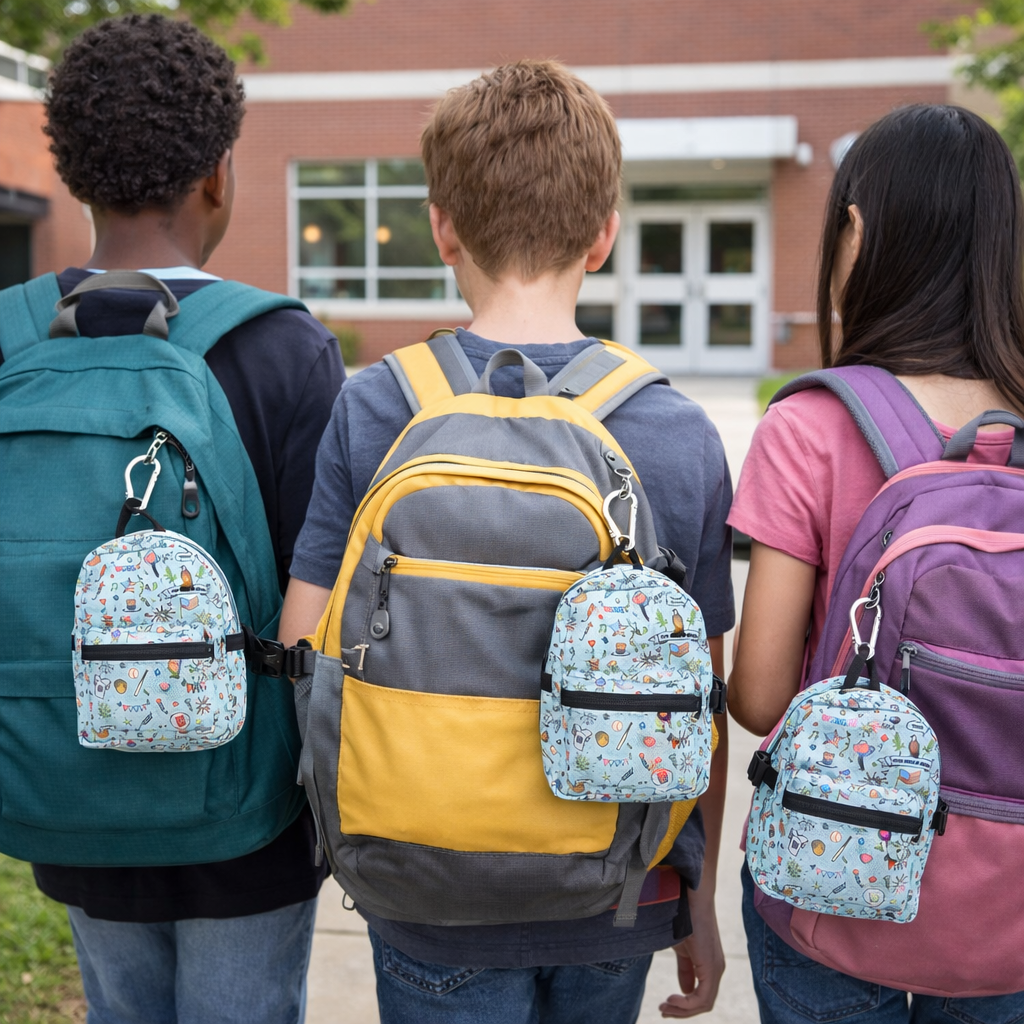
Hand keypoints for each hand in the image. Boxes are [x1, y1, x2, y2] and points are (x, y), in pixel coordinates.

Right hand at [659, 885, 724, 1017]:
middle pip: (703, 1004)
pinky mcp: (711, 967)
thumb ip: (685, 970)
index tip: (664, 1005)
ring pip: (704, 1004)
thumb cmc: (684, 917)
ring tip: (664, 1006)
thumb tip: (685, 991)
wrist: (690, 897)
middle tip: (662, 1011)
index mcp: (710, 966)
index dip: (683, 1006)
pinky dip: (687, 1004)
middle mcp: (717, 970)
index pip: (701, 997)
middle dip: (681, 1012)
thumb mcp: (681, 948)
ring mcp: (716, 969)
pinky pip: (703, 998)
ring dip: (682, 1010)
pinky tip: (672, 999)